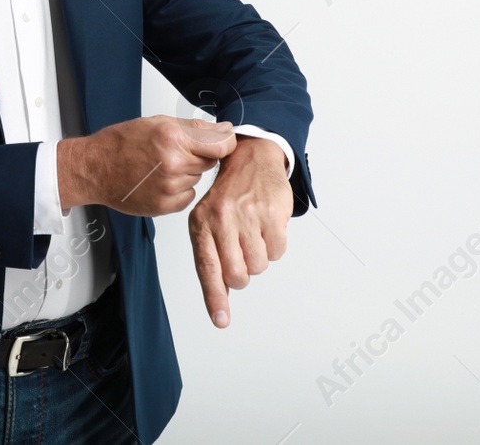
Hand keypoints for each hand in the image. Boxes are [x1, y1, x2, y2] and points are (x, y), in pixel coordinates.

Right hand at [57, 116, 237, 216]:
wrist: (95, 169)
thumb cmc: (121, 143)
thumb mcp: (158, 122)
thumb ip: (196, 128)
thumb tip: (226, 130)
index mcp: (174, 138)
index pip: (222, 144)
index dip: (224, 142)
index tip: (222, 142)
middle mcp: (174, 164)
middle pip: (210, 161)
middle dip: (199, 155)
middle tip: (176, 151)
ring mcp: (170, 188)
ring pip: (198, 179)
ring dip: (187, 173)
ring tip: (161, 166)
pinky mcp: (165, 206)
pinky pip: (188, 196)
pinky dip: (179, 190)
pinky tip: (159, 181)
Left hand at [190, 135, 290, 328]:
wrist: (250, 159)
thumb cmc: (228, 197)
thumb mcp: (208, 222)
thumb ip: (212, 259)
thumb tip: (219, 300)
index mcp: (201, 224)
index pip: (207, 268)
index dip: (215, 297)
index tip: (221, 320)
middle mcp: (221, 219)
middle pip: (238, 275)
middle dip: (243, 273)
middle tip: (243, 253)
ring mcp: (247, 215)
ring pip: (259, 265)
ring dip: (260, 258)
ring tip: (254, 234)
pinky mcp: (271, 212)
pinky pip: (278, 251)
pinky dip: (275, 246)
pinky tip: (267, 228)